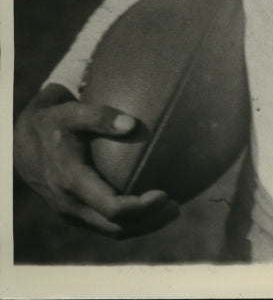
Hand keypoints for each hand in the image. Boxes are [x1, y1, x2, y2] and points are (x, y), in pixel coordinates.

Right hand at [14, 83, 179, 237]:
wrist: (25, 143)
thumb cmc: (55, 121)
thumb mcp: (73, 112)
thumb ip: (100, 116)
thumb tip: (132, 124)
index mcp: (72, 182)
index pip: (111, 207)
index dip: (141, 207)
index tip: (165, 193)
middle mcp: (70, 204)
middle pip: (116, 228)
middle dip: (149, 222)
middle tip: (176, 207)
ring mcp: (71, 213)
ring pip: (111, 231)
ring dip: (142, 227)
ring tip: (171, 211)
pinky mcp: (74, 213)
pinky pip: (104, 225)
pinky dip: (129, 222)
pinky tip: (150, 206)